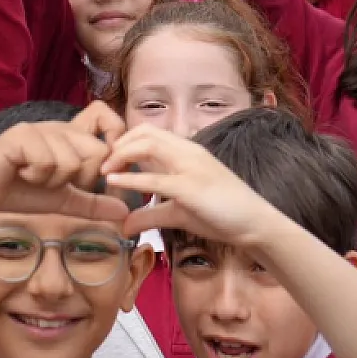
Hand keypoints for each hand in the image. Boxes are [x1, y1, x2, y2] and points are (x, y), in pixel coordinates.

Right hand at [0, 104, 130, 221]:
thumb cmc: (19, 192)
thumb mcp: (62, 201)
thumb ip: (92, 203)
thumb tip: (123, 211)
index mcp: (71, 137)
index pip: (109, 133)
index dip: (105, 160)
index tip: (88, 180)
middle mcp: (59, 127)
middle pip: (97, 151)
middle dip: (78, 178)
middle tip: (53, 182)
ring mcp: (40, 128)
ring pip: (71, 160)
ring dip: (52, 180)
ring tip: (32, 177)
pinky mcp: (21, 134)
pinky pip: (47, 161)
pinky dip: (36, 176)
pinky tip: (20, 172)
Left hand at [102, 124, 278, 247]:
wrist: (255, 224)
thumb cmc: (221, 214)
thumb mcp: (178, 212)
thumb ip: (151, 214)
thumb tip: (124, 224)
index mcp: (187, 151)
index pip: (149, 132)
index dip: (124, 141)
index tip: (109, 160)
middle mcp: (188, 152)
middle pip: (144, 133)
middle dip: (118, 145)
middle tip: (102, 164)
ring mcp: (191, 167)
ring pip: (148, 146)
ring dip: (120, 155)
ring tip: (104, 171)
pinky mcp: (191, 188)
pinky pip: (155, 179)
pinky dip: (130, 179)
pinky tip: (113, 183)